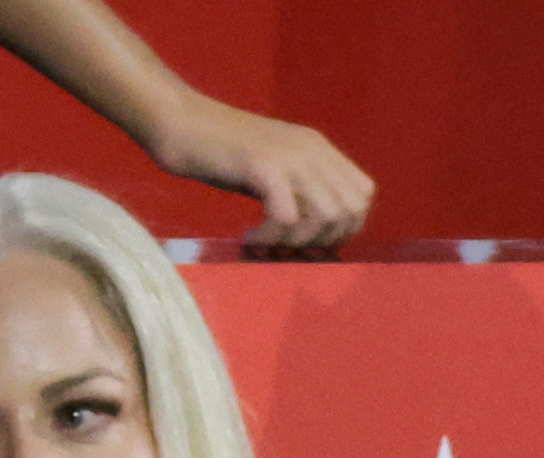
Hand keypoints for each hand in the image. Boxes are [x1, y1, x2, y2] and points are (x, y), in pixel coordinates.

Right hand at [142, 92, 371, 250]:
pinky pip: (286, 216)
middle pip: (351, 210)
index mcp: (318, 147)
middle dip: (323, 241)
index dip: (343, 228)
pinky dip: (270, 237)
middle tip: (288, 247)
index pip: (362, 195)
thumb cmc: (219, 152)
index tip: (308, 241)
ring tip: (267, 244)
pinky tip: (248, 239)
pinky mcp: (262, 165)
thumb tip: (317, 232)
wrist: (181, 123)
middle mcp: (311, 149)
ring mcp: (288, 155)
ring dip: (298, 242)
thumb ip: (298, 189)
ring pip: (326, 215)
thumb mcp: (272, 167)